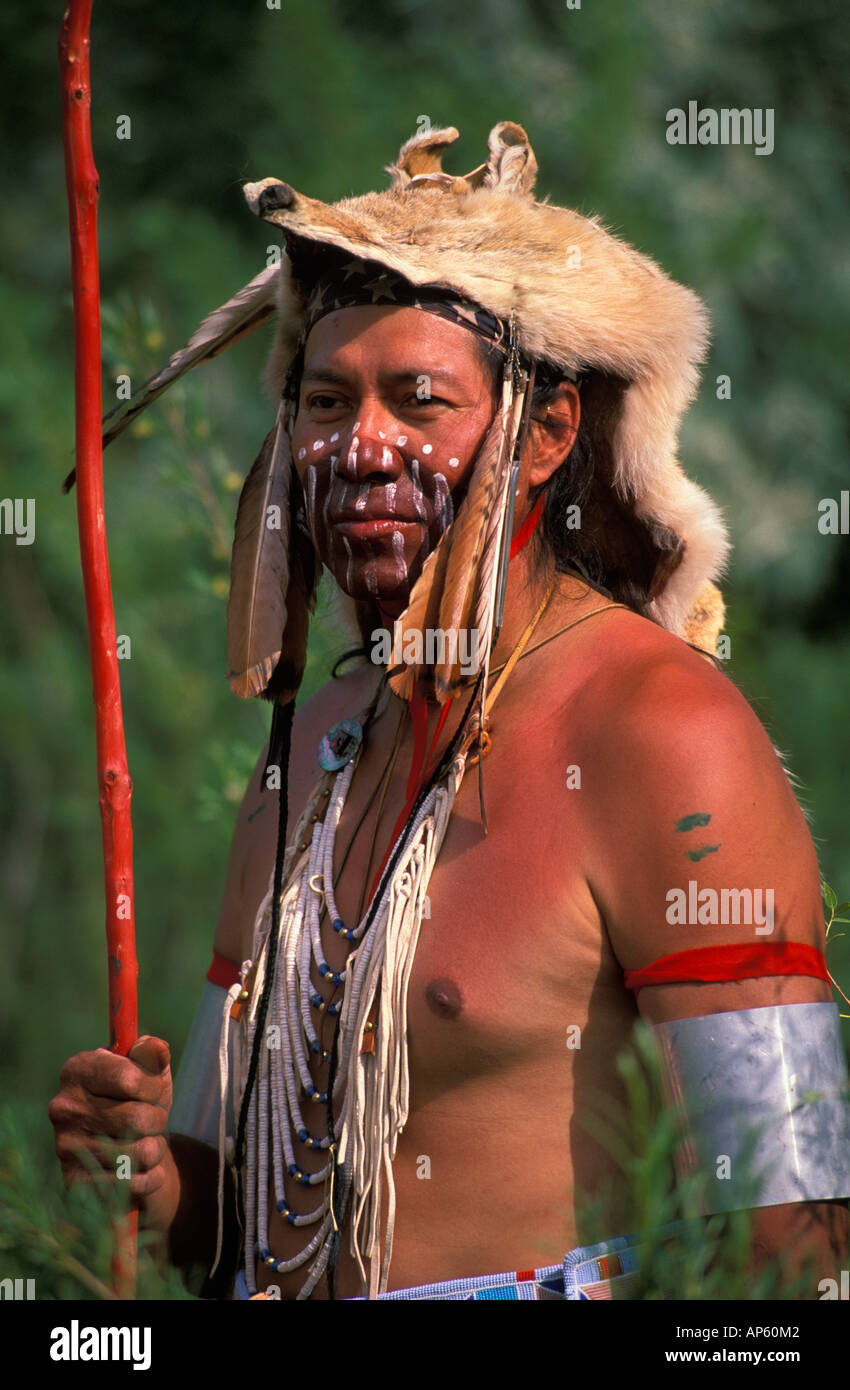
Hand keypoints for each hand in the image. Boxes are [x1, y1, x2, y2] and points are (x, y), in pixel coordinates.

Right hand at [48, 1035, 179, 1232]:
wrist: (126, 1150)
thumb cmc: (139, 1101)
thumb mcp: (149, 1072)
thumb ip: (152, 1054)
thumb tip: (156, 1047)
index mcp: (77, 1069)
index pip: (129, 1078)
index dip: (153, 1087)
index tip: (153, 1090)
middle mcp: (63, 1107)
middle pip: (136, 1118)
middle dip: (158, 1120)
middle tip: (153, 1120)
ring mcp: (65, 1146)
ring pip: (138, 1153)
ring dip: (156, 1150)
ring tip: (148, 1143)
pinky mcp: (74, 1182)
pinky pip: (132, 1183)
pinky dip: (151, 1177)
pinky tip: (143, 1169)